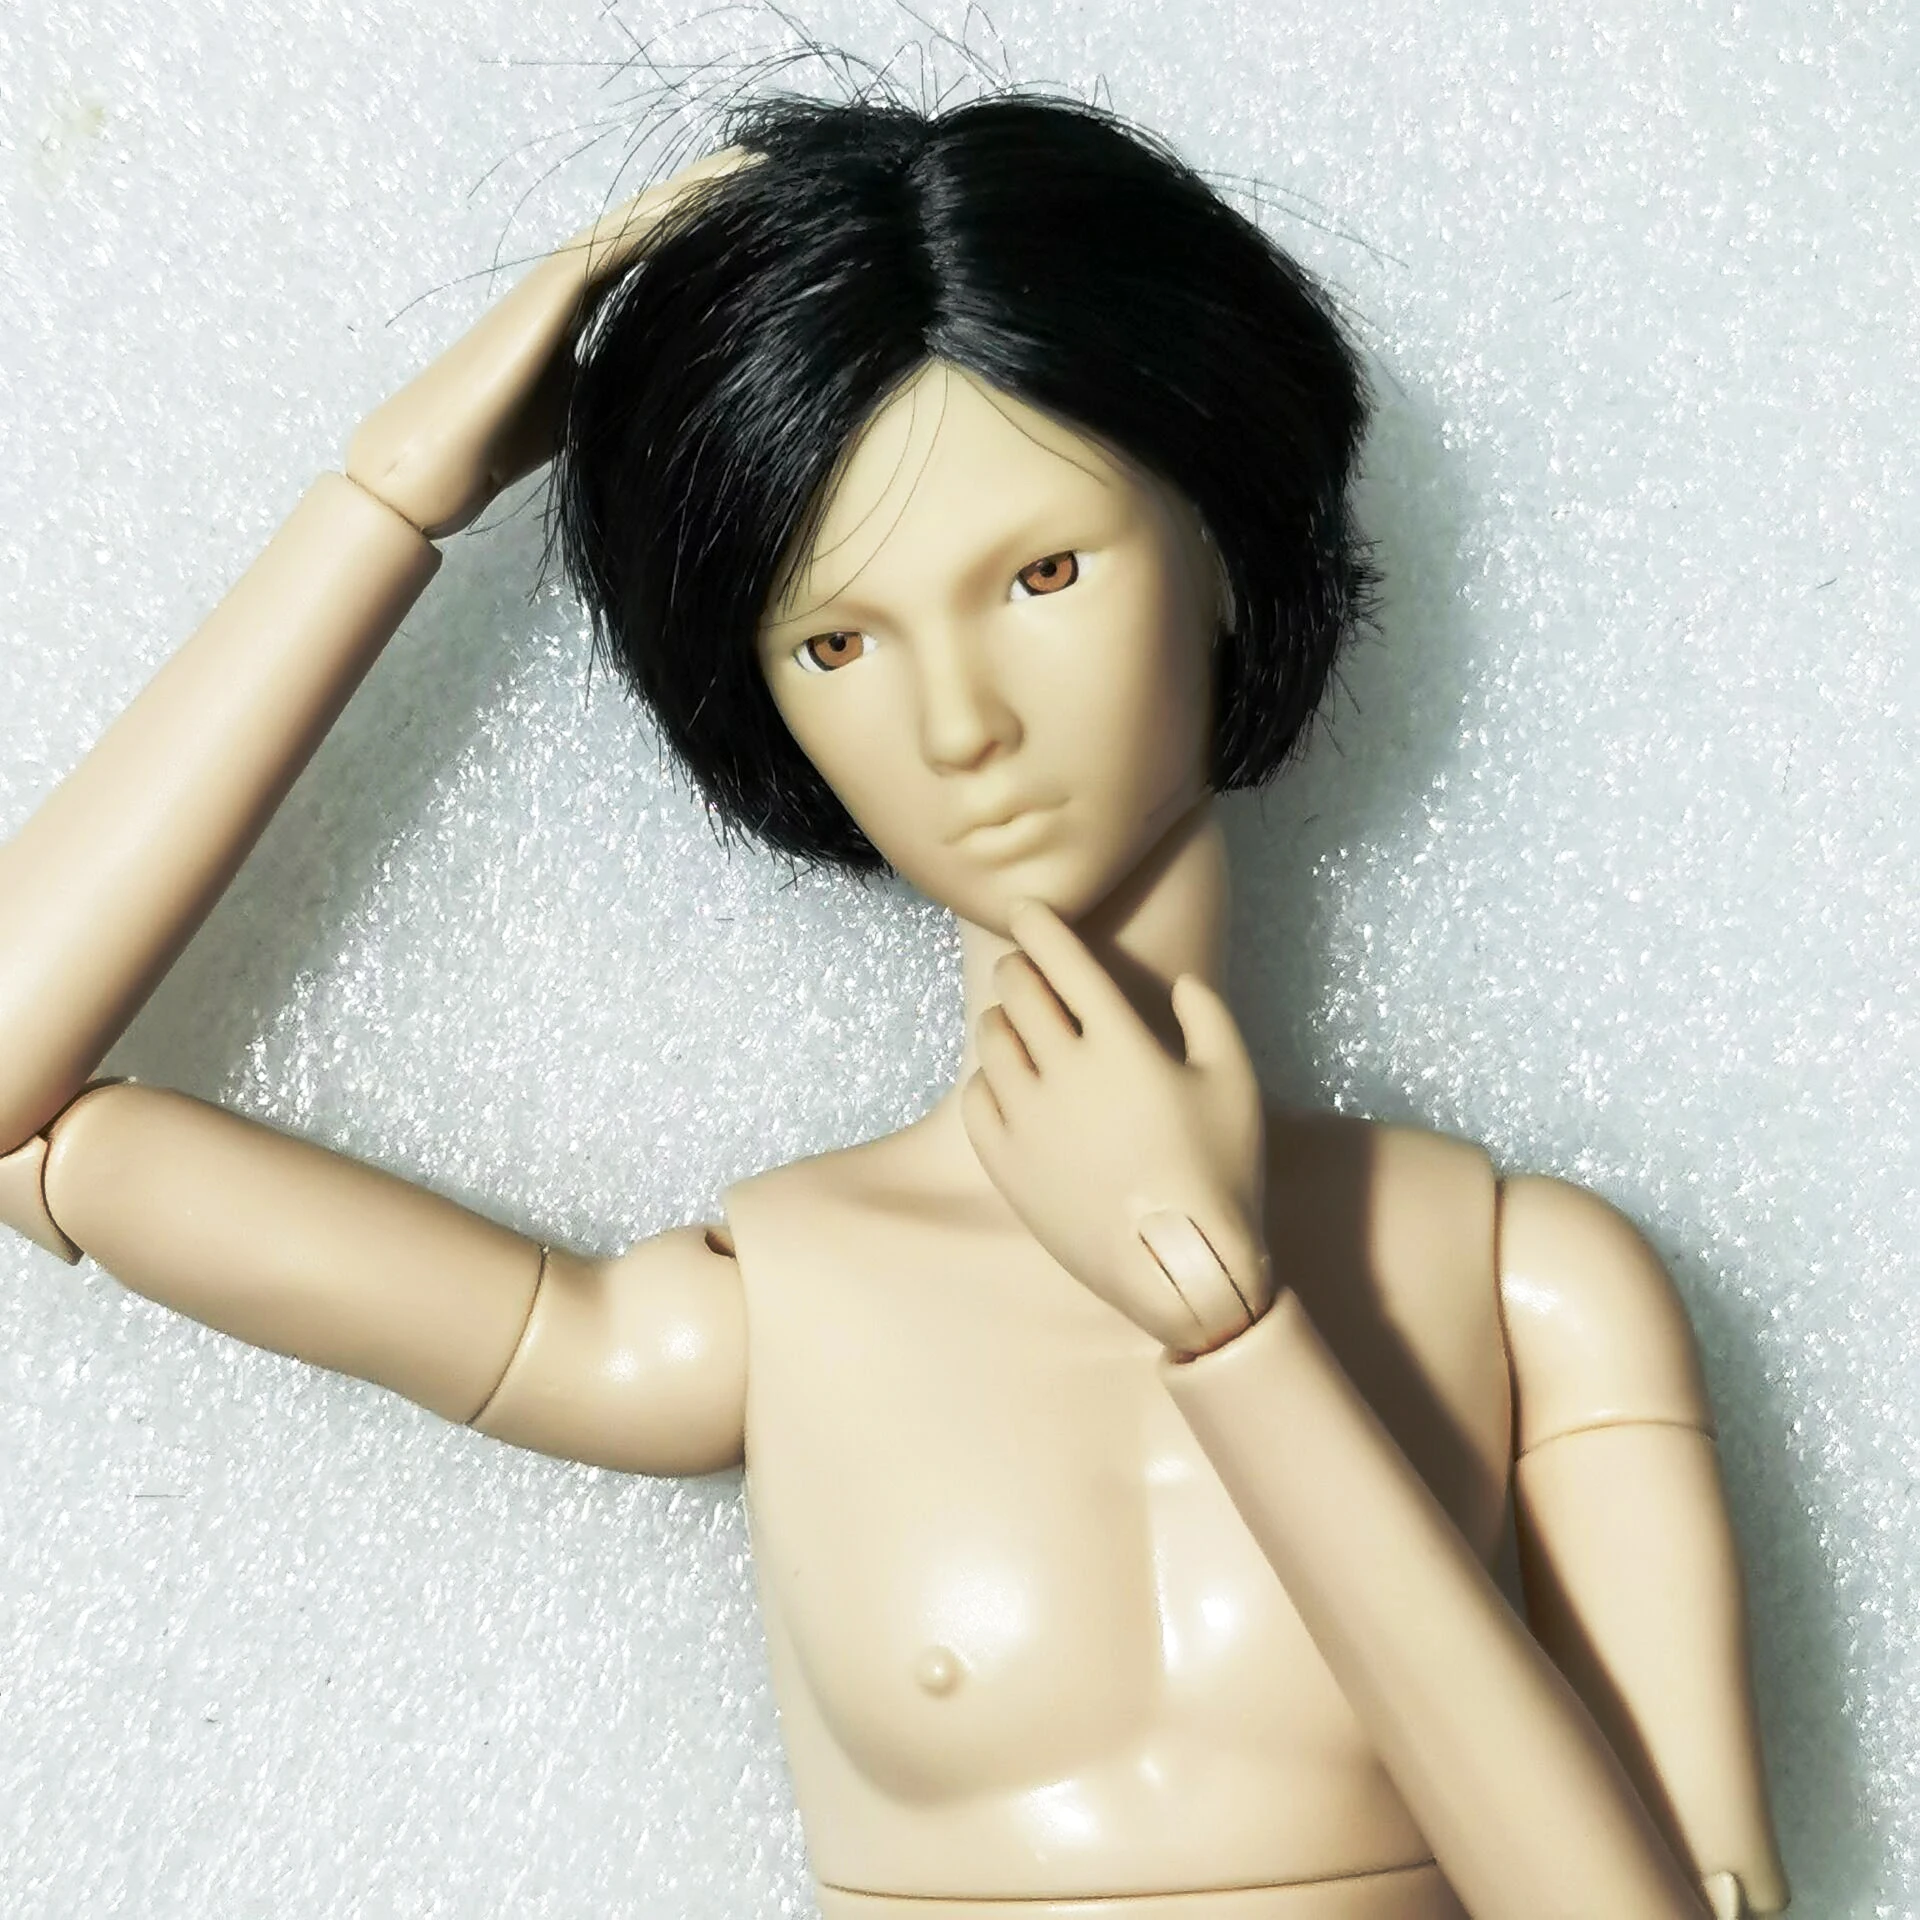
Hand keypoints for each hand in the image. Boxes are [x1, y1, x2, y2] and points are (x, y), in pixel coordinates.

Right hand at [346, 146, 755, 537]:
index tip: (758, 217)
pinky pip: (612, 244)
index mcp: (579, 308)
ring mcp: (557, 280)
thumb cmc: (500, 443)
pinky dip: (658, 221)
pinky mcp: (549, 291)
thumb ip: (619, 385)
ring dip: (690, 192)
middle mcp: (570, 281)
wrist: (438, 459)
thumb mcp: (585, 409)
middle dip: (704, 195)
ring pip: (635, 221)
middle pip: (649, 225)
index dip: (700, 231)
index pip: (651, 256)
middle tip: (764, 169)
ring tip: (747, 168)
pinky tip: (701, 203)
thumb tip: (670, 397)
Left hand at [961, 901, 1272, 1355]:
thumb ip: (1210, 1018)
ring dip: (1002, 1020)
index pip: (1064, 961)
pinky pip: (978, 1098)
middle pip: (1019, 991)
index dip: (1040, 924)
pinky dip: (990, 1079)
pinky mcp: (1008, 1164)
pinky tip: (1011, 1085)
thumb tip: (1181, 983)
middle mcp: (1067, 1074)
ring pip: (991, 1040)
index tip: (1026, 908)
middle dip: (1021, 969)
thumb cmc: (1220, 1174)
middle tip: (1028, 969)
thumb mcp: (1236, 1084)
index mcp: (1124, 1045)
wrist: (1180, 1271)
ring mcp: (1031, 1121)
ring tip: (1020, 1026)